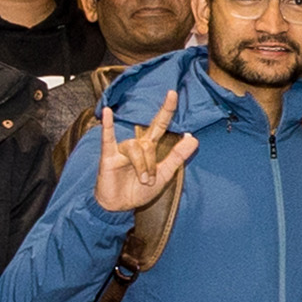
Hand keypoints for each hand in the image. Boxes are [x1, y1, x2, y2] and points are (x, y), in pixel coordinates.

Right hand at [90, 91, 195, 214]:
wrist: (120, 207)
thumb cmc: (139, 191)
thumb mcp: (164, 175)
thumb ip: (177, 156)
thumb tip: (193, 138)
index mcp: (150, 148)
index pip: (160, 125)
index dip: (166, 110)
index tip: (173, 93)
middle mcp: (137, 146)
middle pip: (151, 135)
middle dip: (160, 127)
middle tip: (165, 126)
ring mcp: (122, 150)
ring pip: (138, 148)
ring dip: (143, 166)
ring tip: (144, 181)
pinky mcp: (109, 156)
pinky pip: (108, 138)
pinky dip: (108, 126)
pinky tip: (107, 113)